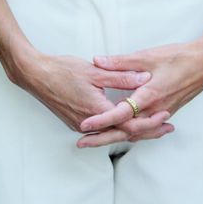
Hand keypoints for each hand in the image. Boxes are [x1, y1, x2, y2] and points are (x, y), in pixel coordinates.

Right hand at [18, 50, 153, 135]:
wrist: (35, 75)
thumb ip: (121, 76)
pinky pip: (102, 131)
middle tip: (167, 128)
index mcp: (97, 110)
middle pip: (124, 133)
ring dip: (134, 130)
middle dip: (148, 130)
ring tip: (155, 127)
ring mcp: (81, 125)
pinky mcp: (76, 122)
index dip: (149, 120)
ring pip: (113, 133)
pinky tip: (127, 123)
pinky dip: (118, 128)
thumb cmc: (63, 70)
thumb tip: (145, 80)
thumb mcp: (95, 71)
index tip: (166, 116)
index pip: (129, 122)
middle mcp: (90, 123)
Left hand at [77, 33, 202, 147]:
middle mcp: (156, 110)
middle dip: (102, 138)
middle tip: (82, 142)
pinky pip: (147, 128)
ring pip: (137, 132)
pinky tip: (127, 133)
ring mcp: (163, 113)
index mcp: (149, 96)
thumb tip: (97, 60)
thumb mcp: (148, 55)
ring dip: (117, 136)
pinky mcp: (169, 111)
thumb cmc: (180, 57)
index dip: (101, 120)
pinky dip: (134, 133)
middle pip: (126, 131)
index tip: (84, 125)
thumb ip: (121, 61)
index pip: (120, 114)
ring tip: (97, 139)